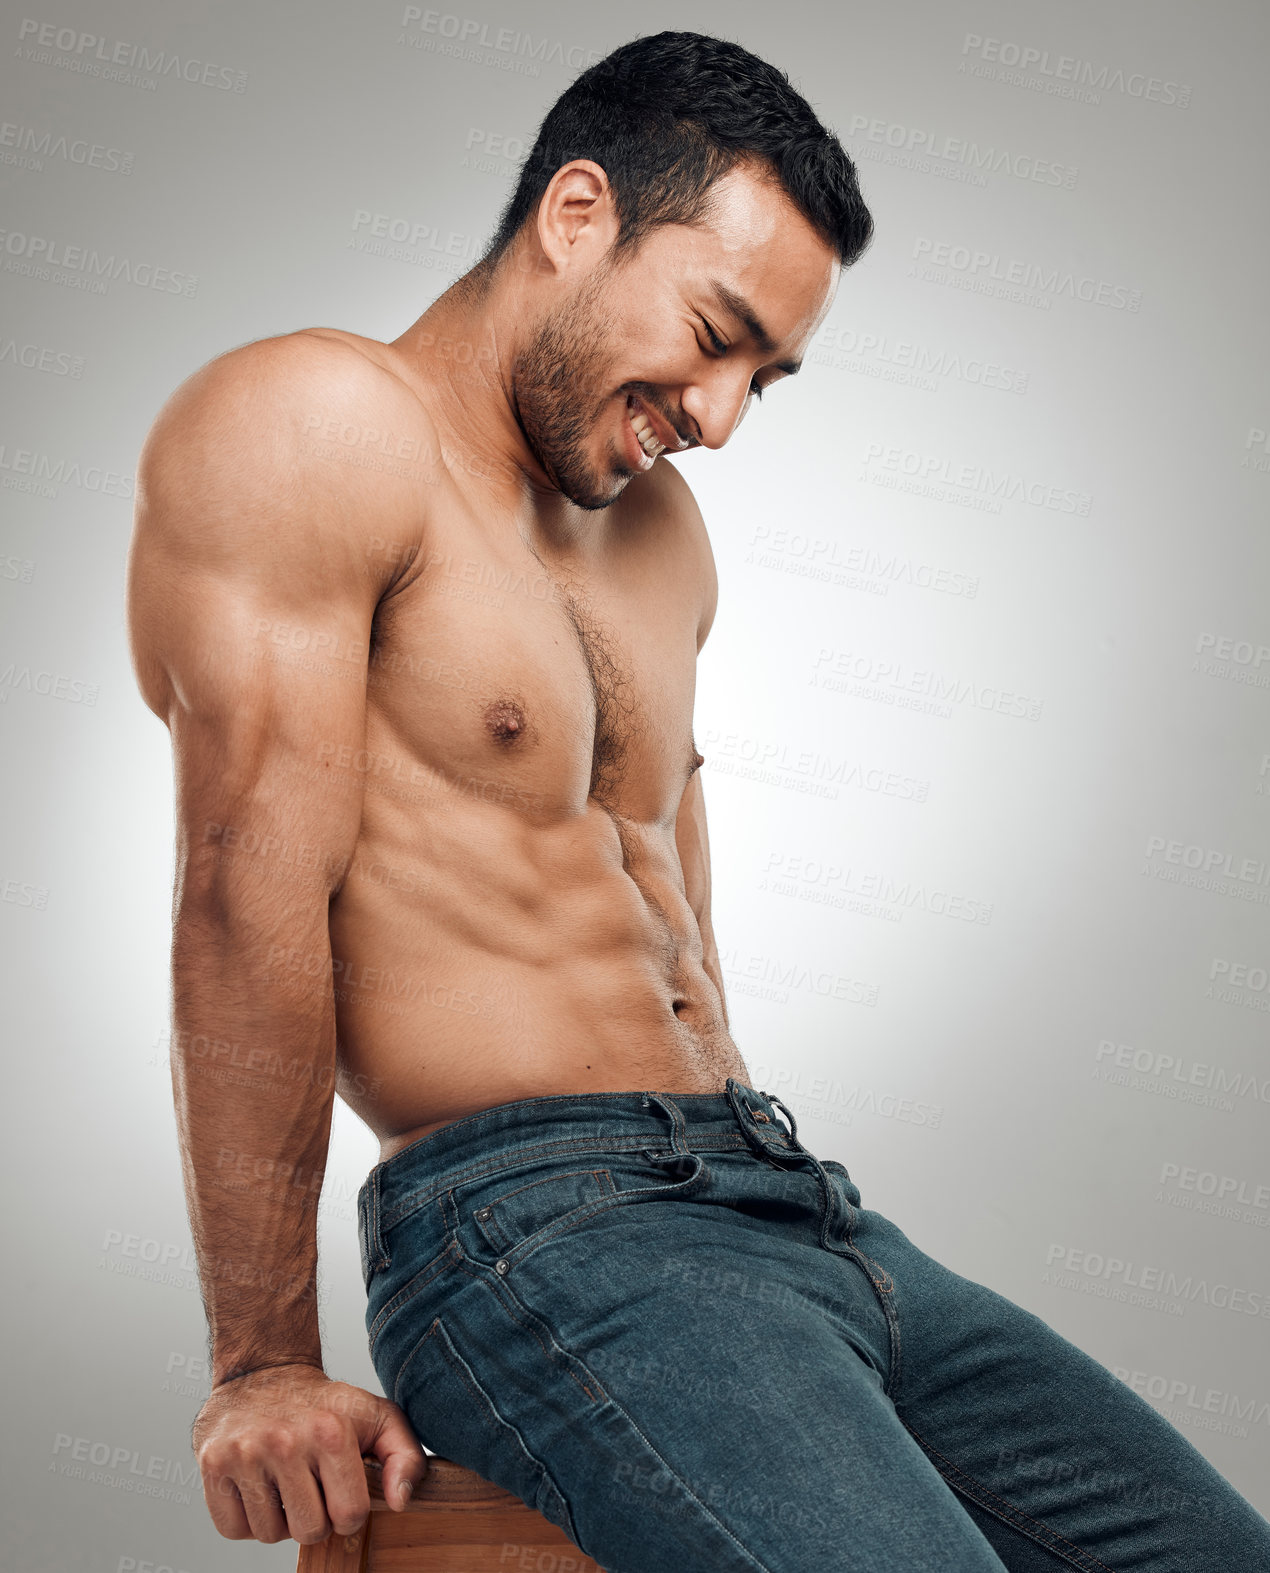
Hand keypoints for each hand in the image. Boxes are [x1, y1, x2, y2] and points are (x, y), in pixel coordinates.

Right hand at [192, 1363, 428, 1543]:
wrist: (264, 1371)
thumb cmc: (324, 1403)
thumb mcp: (377, 1416)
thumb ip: (405, 1457)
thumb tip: (400, 1502)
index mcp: (331, 1432)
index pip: (349, 1516)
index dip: (349, 1511)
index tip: (341, 1489)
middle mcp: (286, 1442)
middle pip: (309, 1531)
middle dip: (315, 1518)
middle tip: (310, 1486)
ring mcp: (245, 1453)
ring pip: (269, 1534)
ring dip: (279, 1519)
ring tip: (283, 1482)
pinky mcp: (213, 1464)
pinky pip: (233, 1529)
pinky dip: (246, 1519)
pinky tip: (257, 1486)